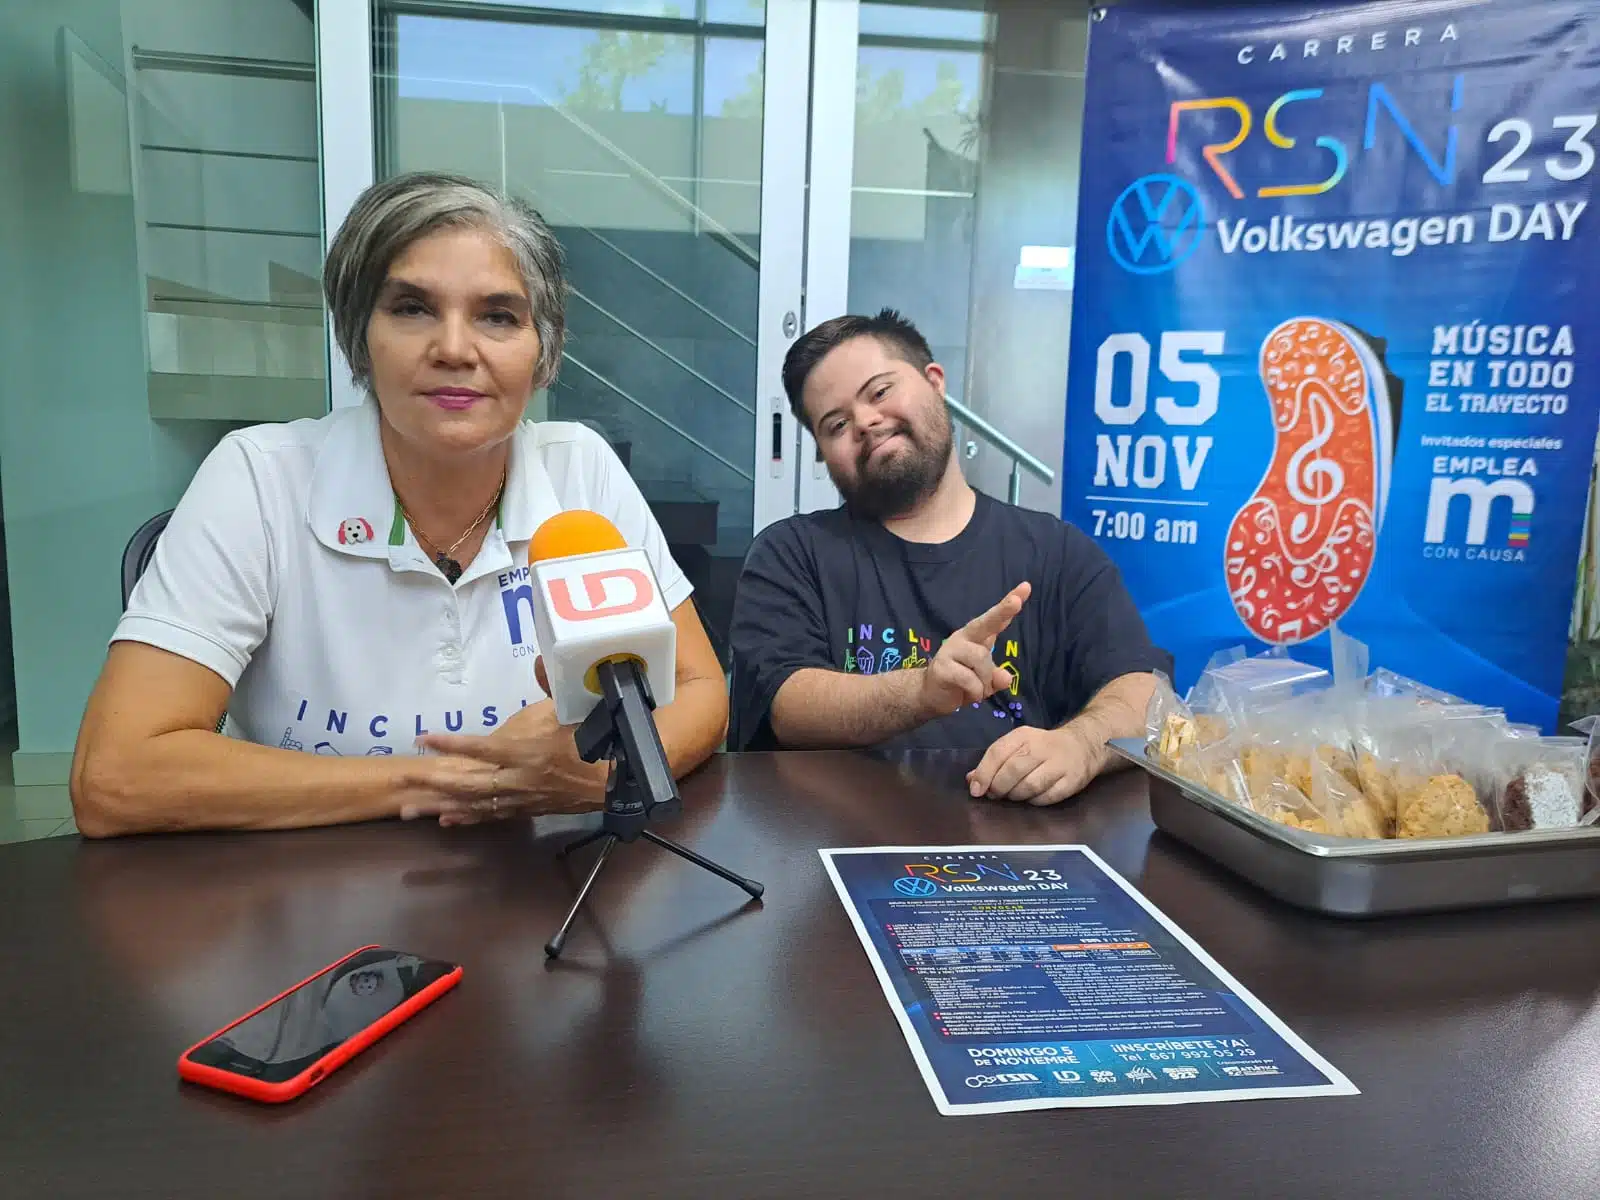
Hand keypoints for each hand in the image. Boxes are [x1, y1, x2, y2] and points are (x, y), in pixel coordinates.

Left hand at [408, 698, 605, 825]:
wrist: (615, 782)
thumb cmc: (594, 741)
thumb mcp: (573, 708)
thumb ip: (553, 686)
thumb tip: (541, 660)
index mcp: (526, 752)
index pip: (481, 748)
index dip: (451, 744)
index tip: (424, 739)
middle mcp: (517, 779)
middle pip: (467, 784)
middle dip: (433, 784)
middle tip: (401, 783)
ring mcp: (519, 798)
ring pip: (473, 805)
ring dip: (440, 807)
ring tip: (408, 811)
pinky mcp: (525, 810)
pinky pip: (490, 816)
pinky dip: (466, 818)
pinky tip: (445, 821)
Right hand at [917, 582, 1030, 719]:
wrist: (930, 694)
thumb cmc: (961, 682)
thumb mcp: (984, 681)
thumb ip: (996, 677)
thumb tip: (1006, 678)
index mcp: (976, 637)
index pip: (995, 619)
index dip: (1008, 604)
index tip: (1025, 587)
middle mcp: (963, 638)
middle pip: (985, 624)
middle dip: (1002, 611)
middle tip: (1016, 601)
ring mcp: (951, 651)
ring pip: (982, 660)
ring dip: (984, 681)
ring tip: (976, 690)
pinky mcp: (942, 667)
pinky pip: (970, 680)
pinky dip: (975, 692)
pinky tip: (967, 694)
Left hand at [966, 723, 1099, 805]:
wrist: (1083, 745)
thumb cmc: (1042, 748)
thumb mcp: (1018, 746)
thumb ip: (994, 762)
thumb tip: (971, 780)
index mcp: (1024, 736)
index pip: (998, 752)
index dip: (984, 773)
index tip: (976, 790)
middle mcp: (1042, 747)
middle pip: (1013, 771)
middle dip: (999, 787)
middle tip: (995, 795)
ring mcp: (1059, 764)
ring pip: (1029, 786)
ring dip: (1016, 796)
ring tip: (1012, 796)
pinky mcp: (1072, 781)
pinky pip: (1046, 798)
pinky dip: (1034, 802)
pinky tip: (1031, 798)